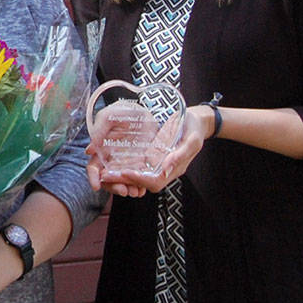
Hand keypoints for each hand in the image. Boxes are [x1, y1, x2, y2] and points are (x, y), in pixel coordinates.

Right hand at [85, 110, 147, 196]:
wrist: (143, 110)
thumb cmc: (121, 111)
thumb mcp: (109, 117)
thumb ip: (99, 131)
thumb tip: (88, 151)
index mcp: (101, 151)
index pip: (94, 168)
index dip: (93, 178)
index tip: (96, 186)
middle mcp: (112, 160)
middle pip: (109, 180)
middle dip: (115, 188)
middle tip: (124, 191)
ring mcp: (127, 163)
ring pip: (124, 181)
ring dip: (128, 189)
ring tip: (136, 192)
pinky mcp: (141, 163)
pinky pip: (139, 177)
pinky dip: (140, 185)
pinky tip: (143, 188)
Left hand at [93, 104, 213, 193]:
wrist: (196, 120)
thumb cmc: (194, 128)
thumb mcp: (192, 140)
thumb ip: (180, 155)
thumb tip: (165, 169)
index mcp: (174, 169)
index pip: (154, 182)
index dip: (139, 180)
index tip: (124, 173)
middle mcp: (164, 169)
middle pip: (143, 182)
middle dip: (126, 181)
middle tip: (107, 175)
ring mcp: (158, 163)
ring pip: (139, 175)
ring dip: (123, 176)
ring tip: (105, 171)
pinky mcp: (153, 156)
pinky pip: (138, 164)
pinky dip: (126, 166)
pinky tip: (112, 161)